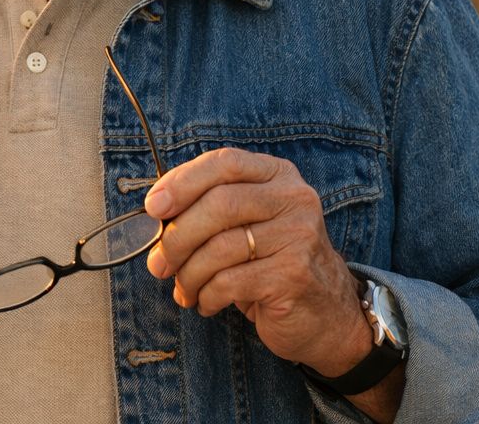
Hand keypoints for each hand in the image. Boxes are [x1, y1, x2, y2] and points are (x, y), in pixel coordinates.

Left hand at [143, 148, 372, 377]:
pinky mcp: (294, 275)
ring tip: (182, 289)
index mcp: (277, 175)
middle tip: (157, 263)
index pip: (224, 163)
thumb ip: (208, 208)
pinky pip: (230, 281)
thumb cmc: (271, 262)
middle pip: (219, 204)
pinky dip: (207, 294)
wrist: (326, 314)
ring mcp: (299, 236)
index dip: (182, 181)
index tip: (152, 207)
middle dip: (177, 236)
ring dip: (188, 273)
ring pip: (220, 247)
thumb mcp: (246, 223)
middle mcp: (294, 199)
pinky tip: (205, 302)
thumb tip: (153, 217)